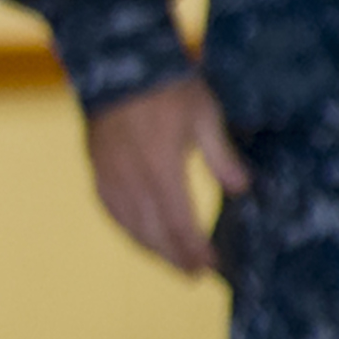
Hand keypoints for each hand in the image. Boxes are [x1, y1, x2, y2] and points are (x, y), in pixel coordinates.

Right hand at [88, 73, 246, 277]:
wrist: (120, 62)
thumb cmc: (169, 88)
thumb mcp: (206, 115)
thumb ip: (221, 156)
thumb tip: (241, 190)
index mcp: (160, 166)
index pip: (178, 220)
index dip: (194, 247)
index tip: (211, 265)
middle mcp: (131, 176)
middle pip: (152, 230)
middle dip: (173, 256)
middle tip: (193, 276)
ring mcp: (109, 173)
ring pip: (128, 223)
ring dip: (150, 248)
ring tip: (171, 263)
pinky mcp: (97, 166)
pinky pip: (109, 207)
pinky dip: (126, 228)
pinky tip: (139, 236)